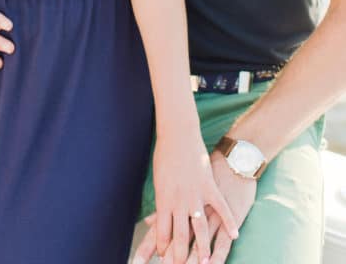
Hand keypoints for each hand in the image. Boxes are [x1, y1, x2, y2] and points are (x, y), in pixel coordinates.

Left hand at [133, 152, 255, 263]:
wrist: (178, 134)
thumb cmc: (165, 156)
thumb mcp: (158, 182)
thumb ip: (159, 204)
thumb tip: (148, 221)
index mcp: (163, 199)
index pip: (162, 232)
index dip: (163, 248)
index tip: (163, 260)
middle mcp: (179, 200)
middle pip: (180, 235)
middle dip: (180, 255)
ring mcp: (196, 194)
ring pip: (200, 227)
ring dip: (203, 247)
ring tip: (206, 263)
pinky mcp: (210, 186)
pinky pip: (221, 207)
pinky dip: (229, 221)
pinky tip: (236, 234)